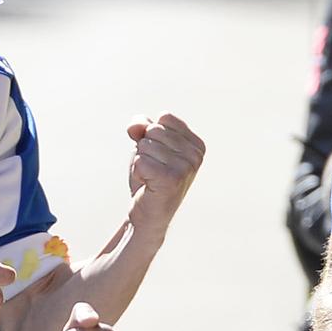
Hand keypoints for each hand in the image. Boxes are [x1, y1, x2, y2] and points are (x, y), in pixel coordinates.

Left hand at [125, 113, 204, 235]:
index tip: (159, 156)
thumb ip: (142, 126)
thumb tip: (135, 127)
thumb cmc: (149, 176)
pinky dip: (137, 172)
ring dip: (140, 162)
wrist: (148, 213)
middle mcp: (196, 155)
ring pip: (144, 145)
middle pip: (153, 130)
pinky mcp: (171, 179)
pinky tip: (147, 185)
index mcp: (197, 144)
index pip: (165, 117)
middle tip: (153, 170)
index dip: (152, 135)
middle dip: (145, 149)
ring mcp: (186, 167)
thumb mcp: (146, 144)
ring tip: (151, 178)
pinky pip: (140, 161)